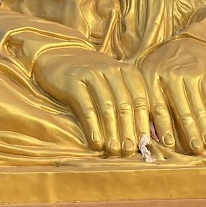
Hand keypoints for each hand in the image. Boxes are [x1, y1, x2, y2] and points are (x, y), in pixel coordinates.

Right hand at [32, 47, 155, 156]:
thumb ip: (129, 101)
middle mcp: (112, 71)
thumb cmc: (91, 76)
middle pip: (126, 106)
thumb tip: (145, 135)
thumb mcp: (113, 82)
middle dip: (129, 132)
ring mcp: (92, 74)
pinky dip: (93, 128)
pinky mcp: (73, 81)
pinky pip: (86, 108)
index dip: (145, 125)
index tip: (146, 146)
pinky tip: (96, 143)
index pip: (142, 101)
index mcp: (128, 72)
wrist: (59, 54)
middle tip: (129, 153)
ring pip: (108, 108)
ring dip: (112, 133)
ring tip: (114, 151)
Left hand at [138, 37, 205, 155]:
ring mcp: (191, 74)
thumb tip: (145, 134)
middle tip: (195, 151)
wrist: (188, 41)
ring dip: (205, 130)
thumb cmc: (163, 66)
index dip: (165, 128)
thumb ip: (145, 99)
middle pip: (183, 110)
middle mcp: (171, 75)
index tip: (170, 146)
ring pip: (199, 108)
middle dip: (191, 133)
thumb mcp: (147, 76)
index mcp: (151, 77)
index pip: (159, 107)